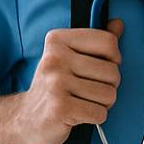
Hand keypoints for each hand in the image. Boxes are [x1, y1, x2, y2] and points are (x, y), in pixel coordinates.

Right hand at [11, 19, 123, 143]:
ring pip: (109, 94)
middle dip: (108, 86)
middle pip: (113, 71)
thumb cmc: (54, 88)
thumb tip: (118, 24)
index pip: (108, 42)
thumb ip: (96, 42)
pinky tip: (78, 114)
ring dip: (102, 104)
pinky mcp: (60, 108)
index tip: (97, 68)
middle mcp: (55, 58)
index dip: (113, 59)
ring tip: (82, 102)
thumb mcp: (71, 59)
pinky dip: (95, 118)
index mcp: (58, 40)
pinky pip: (100, 113)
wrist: (25, 119)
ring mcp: (55, 83)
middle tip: (87, 91)